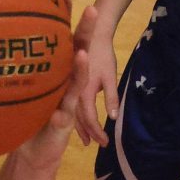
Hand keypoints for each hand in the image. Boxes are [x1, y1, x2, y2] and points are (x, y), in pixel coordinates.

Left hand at [15, 1, 94, 169]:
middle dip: (86, 32)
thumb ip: (13, 67)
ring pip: (77, 83)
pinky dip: (58, 116)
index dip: (63, 14)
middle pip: (79, 52)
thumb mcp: (19, 86)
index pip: (61, 37)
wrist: (33, 150)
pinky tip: (56, 114)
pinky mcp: (63, 125)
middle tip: (93, 10)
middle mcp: (66, 82)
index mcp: (57, 70)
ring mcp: (68, 103)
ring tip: (81, 55)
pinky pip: (61, 119)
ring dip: (79, 70)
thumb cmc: (25, 114)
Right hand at [75, 14, 118, 147]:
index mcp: (84, 92)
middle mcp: (72, 94)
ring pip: (73, 116)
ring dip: (82, 129)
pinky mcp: (65, 89)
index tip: (105, 142)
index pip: (89, 118)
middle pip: (80, 120)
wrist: (89, 35)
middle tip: (101, 144)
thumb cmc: (102, 54)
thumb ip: (111, 97)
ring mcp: (66, 92)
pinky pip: (69, 108)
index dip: (97, 132)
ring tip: (88, 141)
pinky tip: (77, 124)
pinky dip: (75, 118)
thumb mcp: (110, 75)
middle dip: (90, 133)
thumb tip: (114, 117)